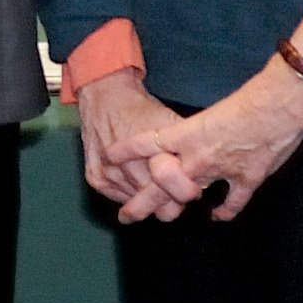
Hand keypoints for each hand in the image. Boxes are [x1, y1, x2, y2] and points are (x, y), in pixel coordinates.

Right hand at [72, 74, 200, 219]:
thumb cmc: (141, 110)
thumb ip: (187, 147)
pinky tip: (133, 178)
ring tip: (149, 178)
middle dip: (169, 199)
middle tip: (171, 186)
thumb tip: (207, 171)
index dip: (187, 193)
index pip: (177, 193)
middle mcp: (129, 168)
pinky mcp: (96, 179)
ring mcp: (110, 175)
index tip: (192, 188)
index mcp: (153, 154)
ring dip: (146, 196)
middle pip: (157, 205)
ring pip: (137, 205)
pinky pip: (119, 199)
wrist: (104, 97)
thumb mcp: (170, 122)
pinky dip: (129, 192)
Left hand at [127, 64, 302, 220]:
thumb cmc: (249, 100)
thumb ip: (197, 132)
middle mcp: (197, 157)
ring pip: (189, 197)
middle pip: (159, 184)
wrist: (279, 106)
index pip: (147, 143)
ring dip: (175, 209)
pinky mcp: (246, 180)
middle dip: (140, 203)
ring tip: (166, 220)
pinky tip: (218, 217)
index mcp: (186, 134)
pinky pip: (232, 202)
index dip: (126, 151)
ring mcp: (220, 171)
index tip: (109, 157)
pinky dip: (226, 210)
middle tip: (125, 216)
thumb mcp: (212, 113)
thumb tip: (190, 139)